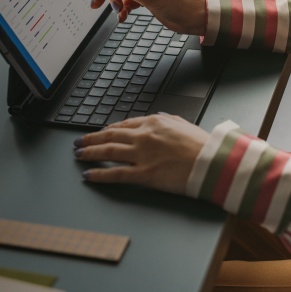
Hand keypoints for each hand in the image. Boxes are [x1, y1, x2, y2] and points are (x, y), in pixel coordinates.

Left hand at [74, 114, 209, 194]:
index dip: (108, 130)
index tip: (100, 133)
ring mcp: (141, 154)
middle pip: (110, 136)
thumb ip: (168, 119)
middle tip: (79, 142)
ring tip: (79, 155)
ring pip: (107, 152)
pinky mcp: (143, 173)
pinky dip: (98, 175)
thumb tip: (159, 116)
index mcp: (154, 122)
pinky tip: (88, 176)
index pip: (124, 125)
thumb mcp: (184, 124)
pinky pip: (115, 174)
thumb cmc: (202, 145)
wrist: (211, 161)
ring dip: (89, 153)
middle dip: (91, 139)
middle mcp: (144, 136)